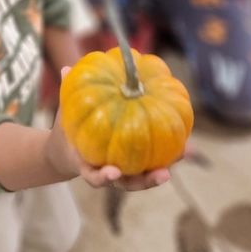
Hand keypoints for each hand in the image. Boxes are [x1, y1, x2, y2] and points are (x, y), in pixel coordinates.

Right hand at [44, 69, 171, 191]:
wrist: (68, 151)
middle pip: (128, 183)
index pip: (95, 176)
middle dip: (146, 181)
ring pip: (145, 176)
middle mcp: (108, 172)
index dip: (103, 177)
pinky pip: (152, 162)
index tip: (112, 172)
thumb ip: (66, 95)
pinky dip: (167, 155)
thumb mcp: (65, 114)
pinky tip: (184, 144)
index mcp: (88, 165)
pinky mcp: (137, 163)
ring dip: (165, 168)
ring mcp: (124, 171)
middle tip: (163, 174)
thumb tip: (65, 68)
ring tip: (183, 154)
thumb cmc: (68, 131)